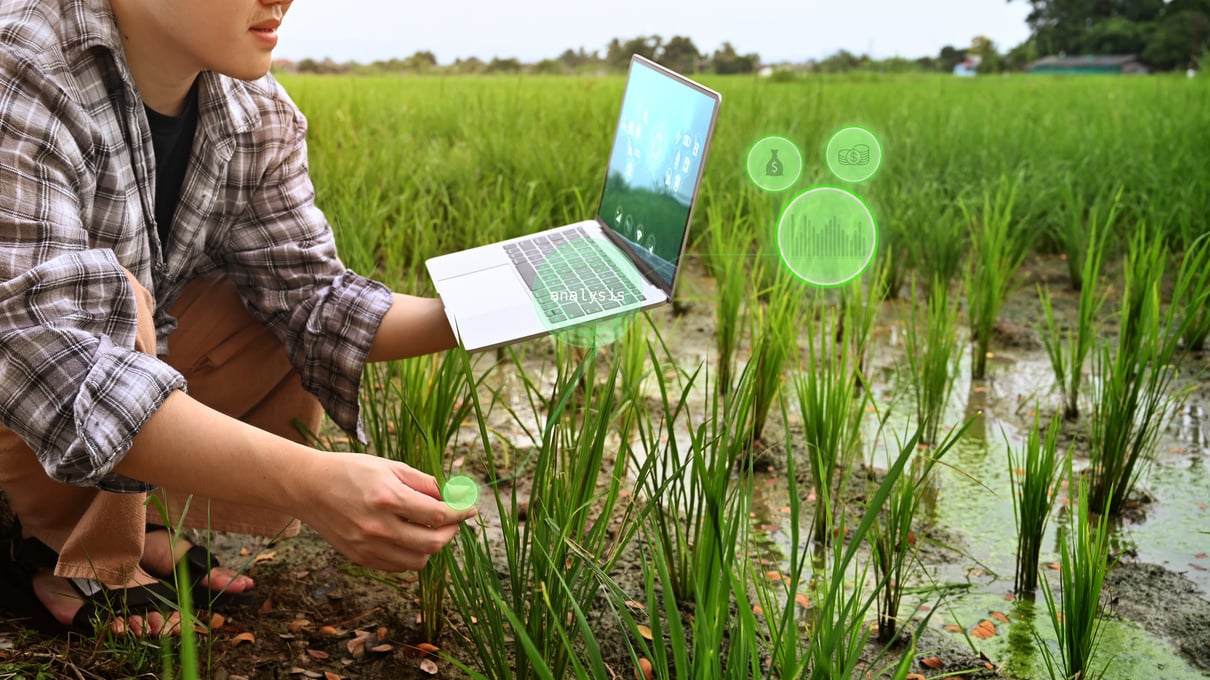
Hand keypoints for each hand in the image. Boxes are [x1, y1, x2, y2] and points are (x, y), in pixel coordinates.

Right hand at [294, 451, 476, 571]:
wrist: (309, 487)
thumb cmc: (351, 471)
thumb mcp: (389, 466)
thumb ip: (423, 483)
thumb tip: (452, 496)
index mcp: (388, 498)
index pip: (438, 514)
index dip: (460, 512)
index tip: (469, 509)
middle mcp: (379, 526)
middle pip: (433, 543)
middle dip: (451, 531)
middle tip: (453, 520)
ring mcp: (368, 546)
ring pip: (418, 561)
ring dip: (432, 547)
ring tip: (431, 529)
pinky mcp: (360, 558)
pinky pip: (398, 567)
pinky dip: (412, 555)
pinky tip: (411, 539)